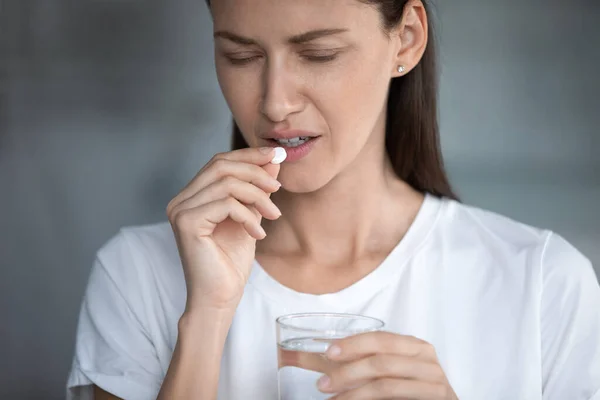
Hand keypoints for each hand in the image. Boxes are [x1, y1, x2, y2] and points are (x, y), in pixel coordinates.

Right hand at [166, 147, 283, 310]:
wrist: (220, 298)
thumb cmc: (231, 263)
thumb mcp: (250, 217)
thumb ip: (257, 189)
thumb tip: (272, 160)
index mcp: (192, 196)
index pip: (219, 162)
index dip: (249, 155)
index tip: (277, 156)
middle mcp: (181, 200)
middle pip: (221, 165)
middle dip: (255, 171)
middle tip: (278, 187)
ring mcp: (180, 210)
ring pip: (227, 183)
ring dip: (258, 197)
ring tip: (273, 215)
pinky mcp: (186, 223)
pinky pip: (226, 204)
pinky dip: (249, 215)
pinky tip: (258, 233)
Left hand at [316, 332, 457, 399]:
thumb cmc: (406, 390)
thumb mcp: (375, 373)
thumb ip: (343, 364)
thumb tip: (293, 354)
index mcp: (411, 345)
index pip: (379, 338)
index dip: (353, 344)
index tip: (328, 353)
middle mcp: (425, 357)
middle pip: (381, 359)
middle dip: (348, 371)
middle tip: (322, 384)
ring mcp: (433, 379)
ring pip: (386, 382)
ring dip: (354, 393)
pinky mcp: (437, 397)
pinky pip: (396, 395)